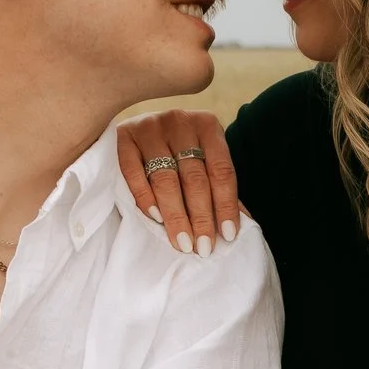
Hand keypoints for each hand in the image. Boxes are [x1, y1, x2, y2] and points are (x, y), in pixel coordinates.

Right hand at [115, 111, 238, 256]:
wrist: (132, 125)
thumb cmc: (174, 149)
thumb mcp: (201, 159)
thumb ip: (219, 187)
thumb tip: (245, 223)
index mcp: (207, 125)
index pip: (222, 170)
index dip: (226, 205)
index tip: (227, 235)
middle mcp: (180, 121)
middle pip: (194, 177)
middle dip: (201, 216)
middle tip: (203, 247)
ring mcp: (149, 127)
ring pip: (165, 178)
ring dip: (175, 215)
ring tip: (182, 242)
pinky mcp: (122, 137)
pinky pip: (133, 171)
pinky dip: (145, 197)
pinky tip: (156, 218)